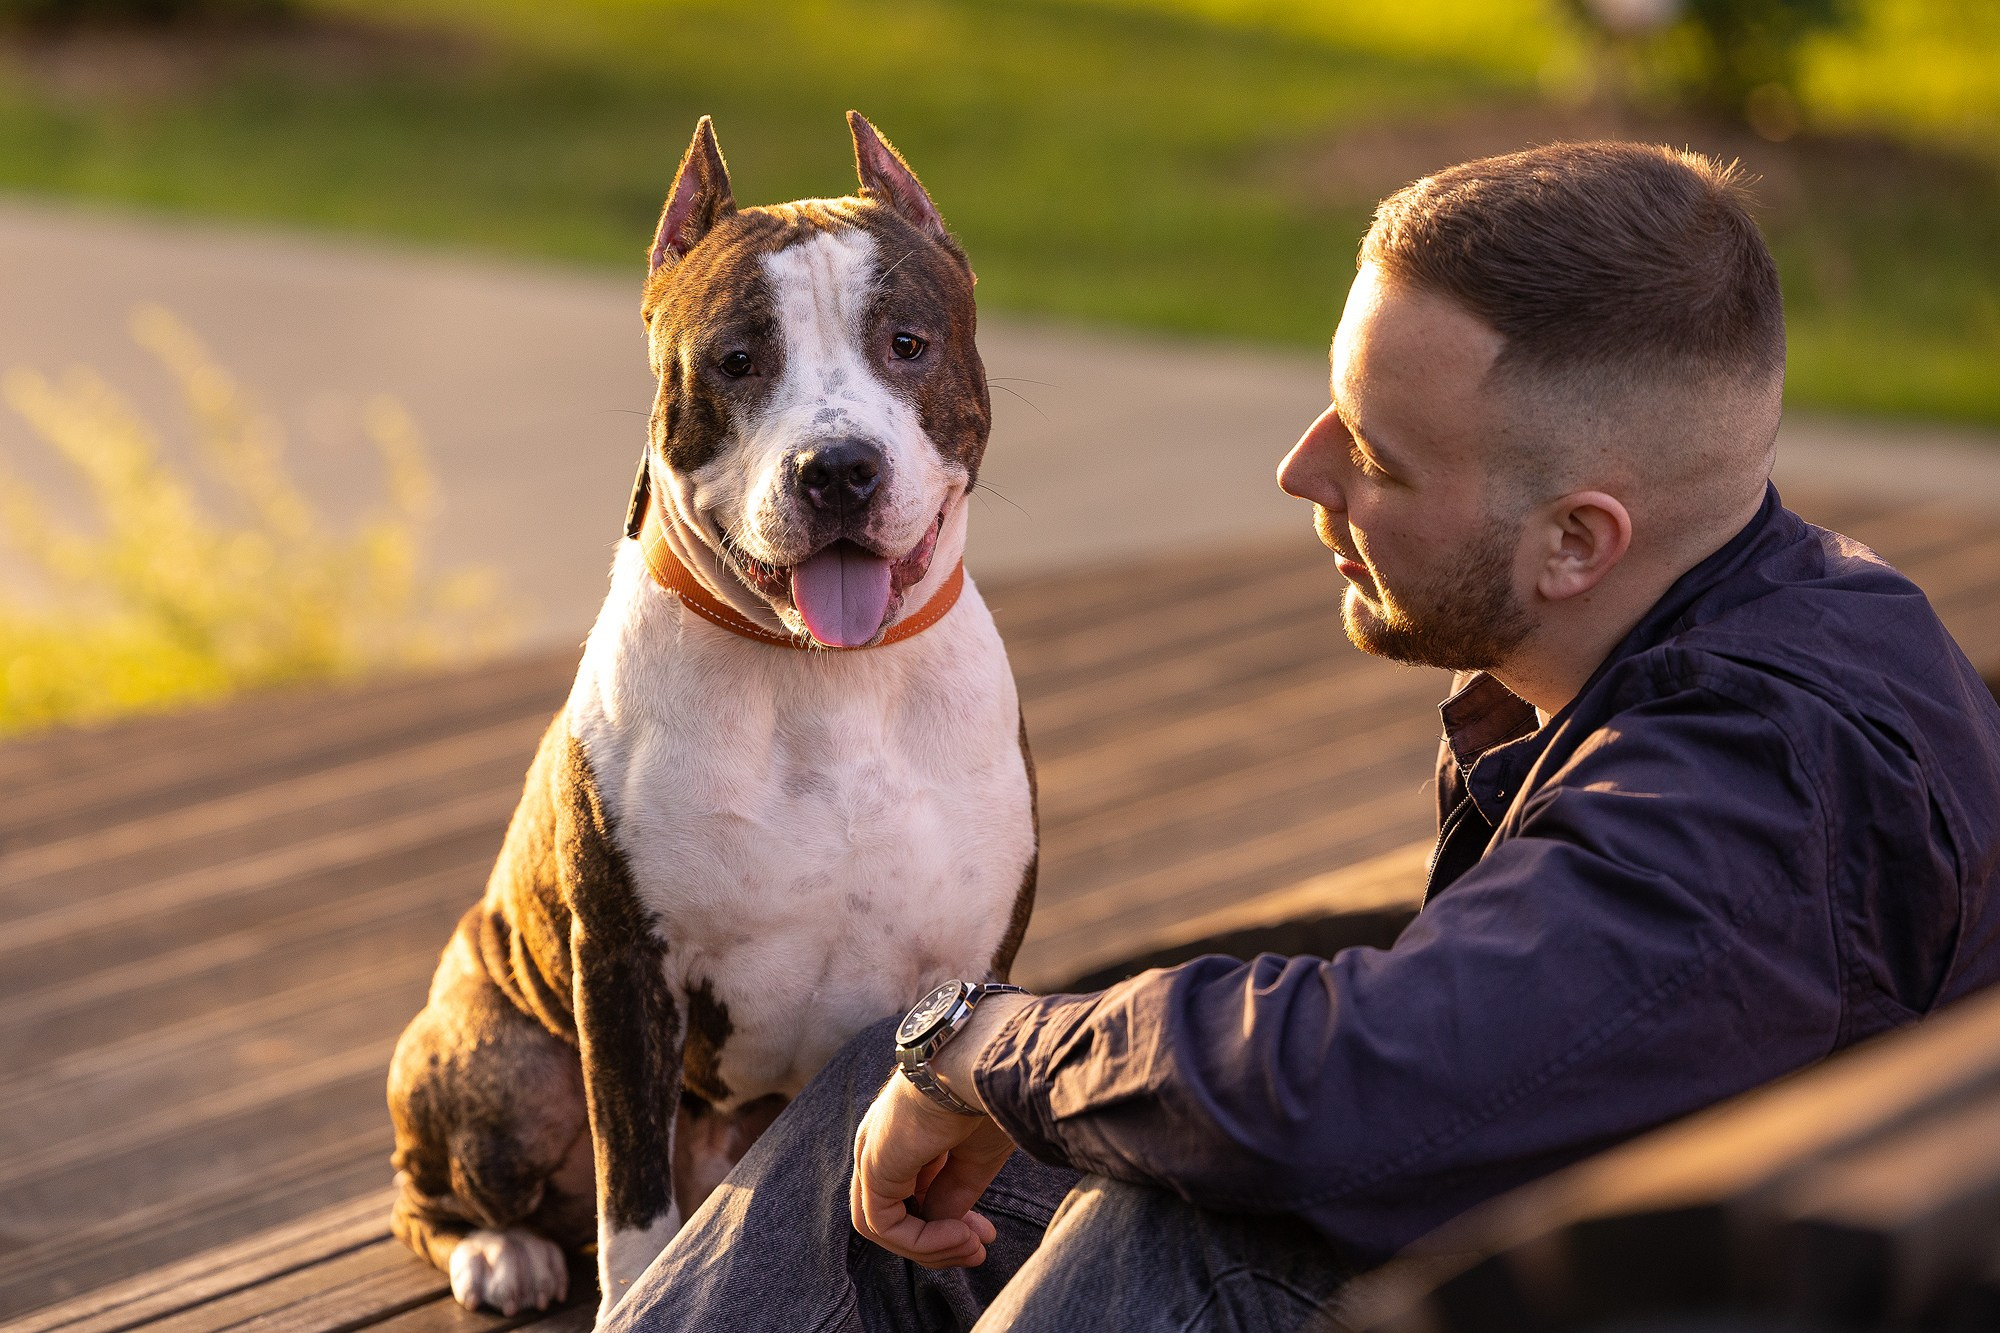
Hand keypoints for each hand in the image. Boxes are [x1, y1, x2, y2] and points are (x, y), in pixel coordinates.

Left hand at [850, 1073, 1017, 1267]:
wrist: (980, 1064)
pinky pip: (883, 1225)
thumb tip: (944, 1226)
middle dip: (938, 1241)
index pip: (914, 1195)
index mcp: (904, 1136)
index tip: (985, 1235)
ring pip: (884, 1226)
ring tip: (971, 1245)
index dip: (947, 1224)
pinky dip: (920, 1241)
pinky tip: (958, 1234)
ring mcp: (872, 1153)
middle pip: (896, 1214)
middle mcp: (881, 1145)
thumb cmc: (984, 1095)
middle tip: (979, 1249)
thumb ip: (954, 1192)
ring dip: (929, 1248)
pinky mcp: (871, 1165)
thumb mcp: (974, 1155)